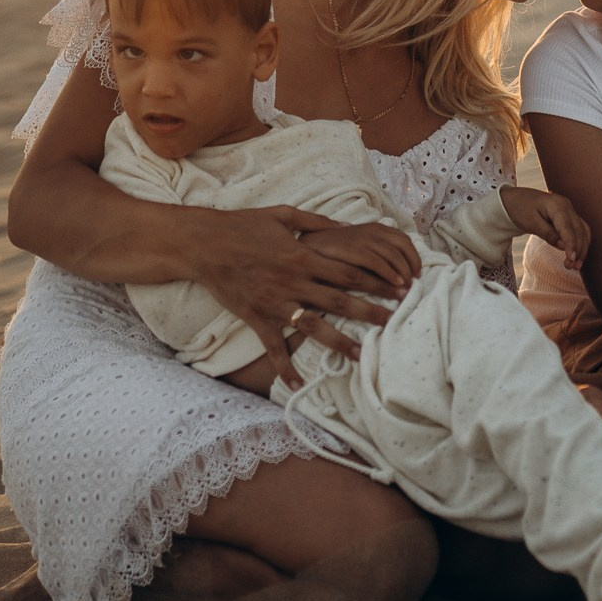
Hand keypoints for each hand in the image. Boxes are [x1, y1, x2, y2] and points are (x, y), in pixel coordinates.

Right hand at [195, 208, 419, 390]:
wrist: (204, 244)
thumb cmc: (243, 225)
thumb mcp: (282, 215)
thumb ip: (316, 222)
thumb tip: (346, 225)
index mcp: (302, 255)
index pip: (348, 272)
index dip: (376, 281)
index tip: (397, 288)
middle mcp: (293, 282)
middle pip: (340, 301)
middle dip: (370, 313)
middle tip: (394, 322)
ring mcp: (275, 303)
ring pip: (314, 328)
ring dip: (338, 343)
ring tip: (360, 356)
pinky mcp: (256, 318)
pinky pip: (273, 347)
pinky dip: (284, 368)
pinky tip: (296, 385)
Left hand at [500, 185, 589, 269]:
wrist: (516, 199)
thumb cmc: (521, 209)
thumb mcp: (530, 222)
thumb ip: (547, 234)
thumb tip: (563, 246)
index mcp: (557, 205)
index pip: (568, 228)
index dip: (572, 245)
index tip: (572, 260)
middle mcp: (567, 206)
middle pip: (579, 230)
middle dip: (578, 250)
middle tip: (571, 267)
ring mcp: (569, 210)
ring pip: (583, 231)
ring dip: (582, 248)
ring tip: (576, 265)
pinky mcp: (569, 216)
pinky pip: (580, 230)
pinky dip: (581, 242)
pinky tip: (578, 255)